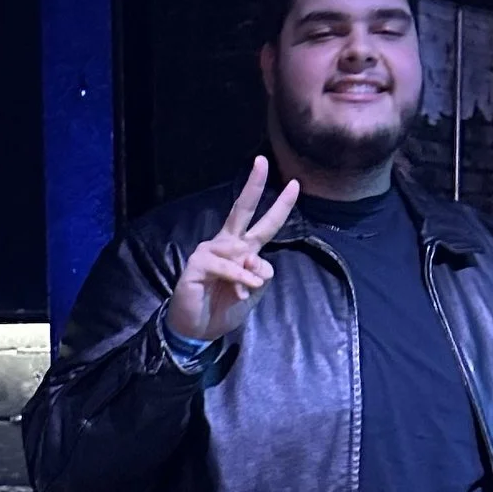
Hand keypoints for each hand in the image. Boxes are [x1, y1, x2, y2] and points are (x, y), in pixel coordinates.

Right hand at [166, 158, 300, 344]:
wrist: (198, 329)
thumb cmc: (223, 308)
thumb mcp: (253, 292)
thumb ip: (260, 274)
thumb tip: (255, 261)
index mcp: (242, 249)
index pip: (264, 224)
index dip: (280, 206)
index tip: (295, 185)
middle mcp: (227, 244)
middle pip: (243, 210)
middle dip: (253, 186)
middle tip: (262, 162)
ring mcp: (210, 251)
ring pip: (241, 251)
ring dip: (248, 276)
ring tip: (242, 295)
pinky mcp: (198, 263)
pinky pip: (227, 266)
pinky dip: (238, 279)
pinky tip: (241, 291)